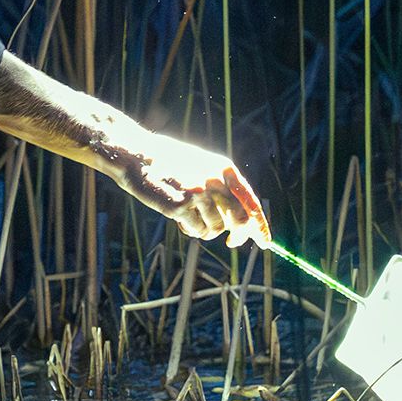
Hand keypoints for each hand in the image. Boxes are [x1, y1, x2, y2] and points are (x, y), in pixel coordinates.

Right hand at [100, 130, 268, 246]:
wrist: (137, 156)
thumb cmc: (168, 162)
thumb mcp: (202, 165)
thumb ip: (221, 186)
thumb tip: (239, 220)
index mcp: (224, 168)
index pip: (251, 202)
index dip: (260, 225)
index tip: (264, 242)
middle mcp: (215, 180)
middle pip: (240, 220)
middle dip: (240, 236)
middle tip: (233, 243)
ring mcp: (198, 193)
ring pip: (216, 228)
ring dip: (206, 230)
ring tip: (190, 217)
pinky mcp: (181, 206)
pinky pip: (197, 231)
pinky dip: (191, 230)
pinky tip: (178, 219)